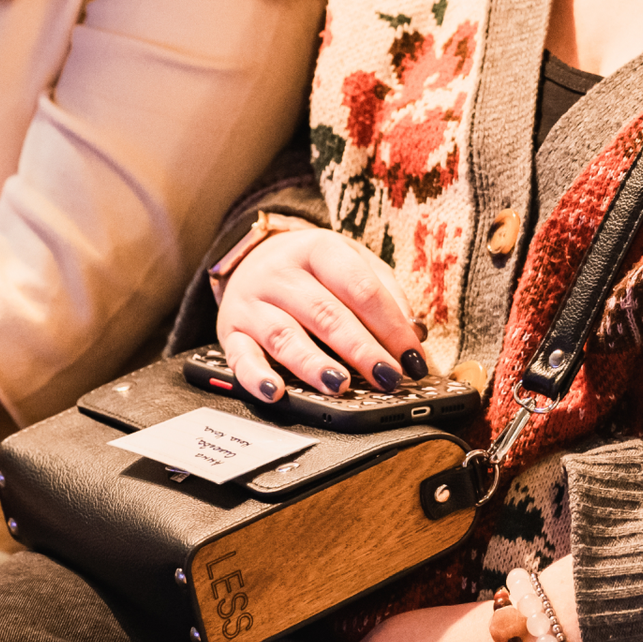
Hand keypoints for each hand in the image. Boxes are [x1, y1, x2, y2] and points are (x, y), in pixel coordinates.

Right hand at [218, 229, 425, 402]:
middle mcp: (281, 273)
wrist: (251, 255)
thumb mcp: (352, 261)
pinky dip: (256, 377)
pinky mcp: (230, 330)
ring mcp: (253, 302)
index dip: (391, 325)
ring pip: (284, 335)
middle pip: (326, 313)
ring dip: (314, 364)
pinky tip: (276, 392)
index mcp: (319, 249)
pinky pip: (240, 356)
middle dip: (361, 349)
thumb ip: (384, 291)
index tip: (412, 358)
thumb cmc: (312, 267)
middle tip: (387, 376)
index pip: (361, 288)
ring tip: (341, 385)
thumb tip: (412, 331)